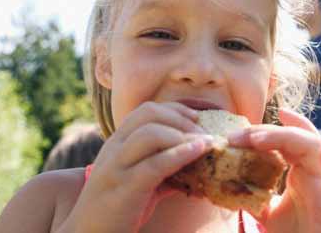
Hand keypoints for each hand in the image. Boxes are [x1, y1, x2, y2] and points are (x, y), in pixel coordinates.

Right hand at [60, 102, 211, 232]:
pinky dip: (181, 154)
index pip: (145, 111)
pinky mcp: (124, 189)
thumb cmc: (115, 211)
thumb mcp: (138, 183)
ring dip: (183, 134)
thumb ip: (162, 170)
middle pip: (149, 114)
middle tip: (204, 132)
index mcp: (116, 144)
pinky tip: (198, 153)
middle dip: (181, 118)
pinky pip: (155, 164)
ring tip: (206, 143)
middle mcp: (114, 150)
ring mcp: (117, 167)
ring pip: (151, 134)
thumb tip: (195, 165)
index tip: (196, 118)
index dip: (174, 110)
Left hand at [229, 109, 320, 232]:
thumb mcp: (270, 214)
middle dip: (266, 131)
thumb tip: (228, 187)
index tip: (236, 132)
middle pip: (295, 137)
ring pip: (314, 147)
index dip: (262, 131)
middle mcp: (316, 169)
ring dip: (287, 138)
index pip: (284, 140)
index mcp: (301, 169)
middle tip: (239, 134)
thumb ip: (254, 198)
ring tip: (258, 139)